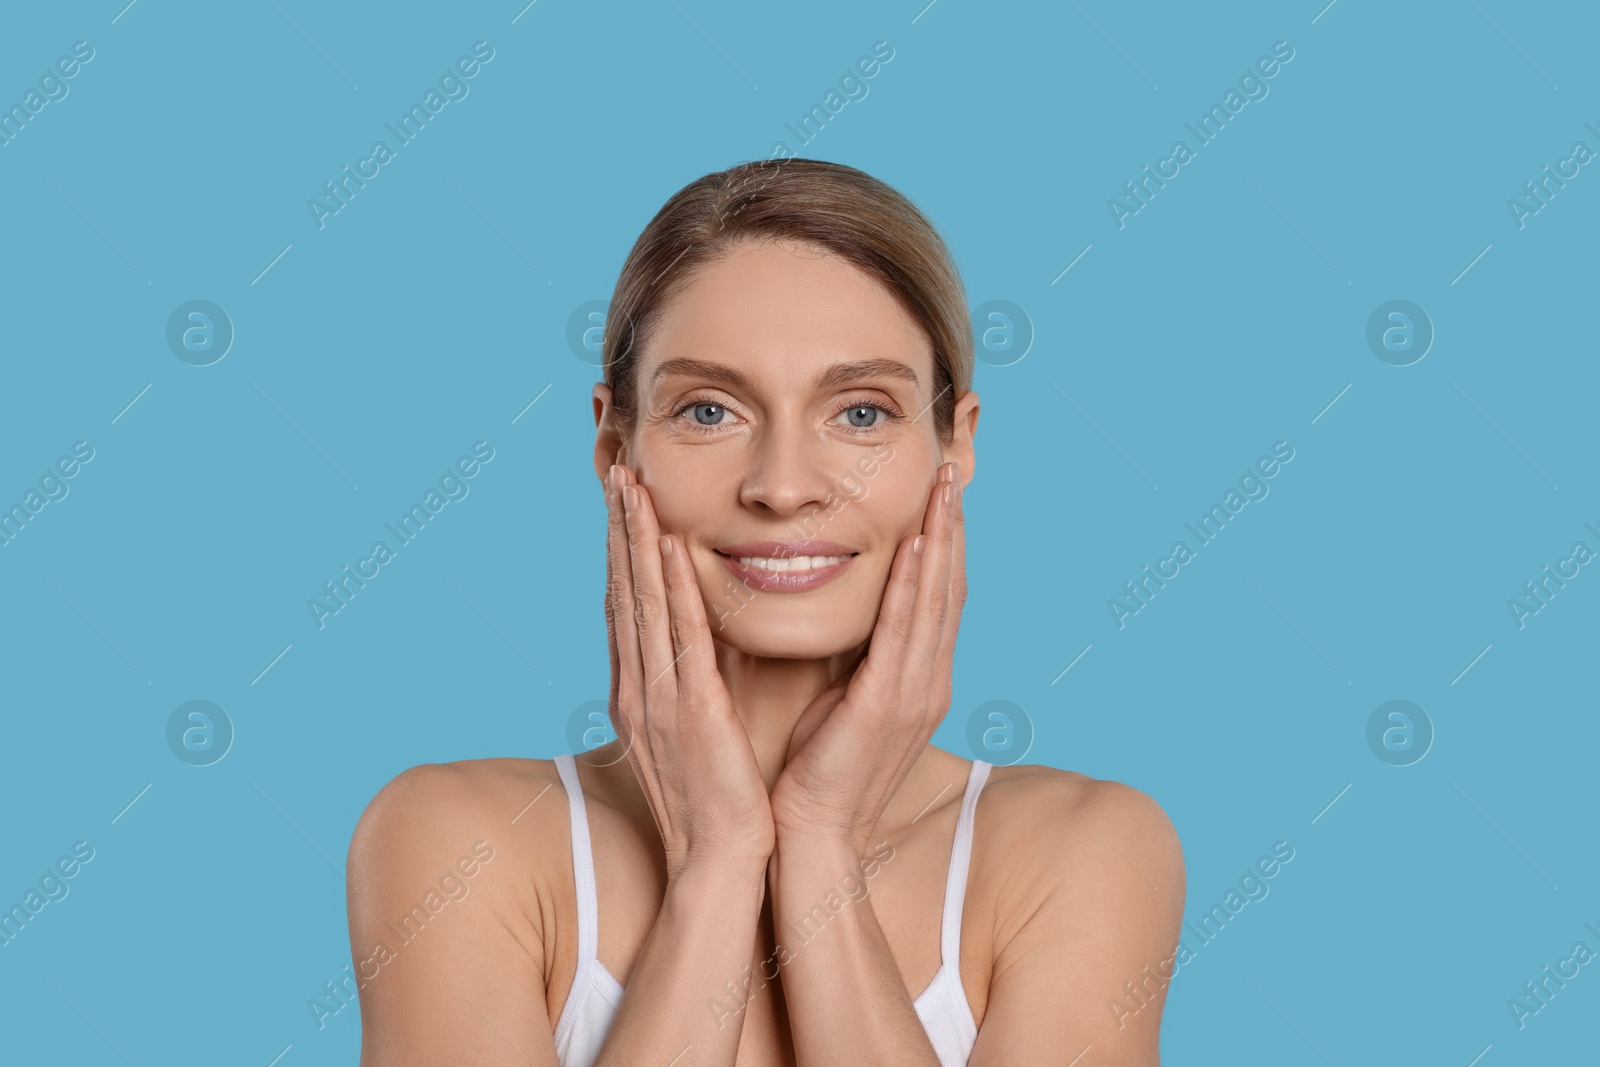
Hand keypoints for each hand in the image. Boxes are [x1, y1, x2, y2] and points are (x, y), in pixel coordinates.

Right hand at [603, 463, 774, 880]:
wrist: (717, 861)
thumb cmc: (713, 804)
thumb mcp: (688, 736)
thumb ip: (682, 691)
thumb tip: (689, 655)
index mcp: (637, 693)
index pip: (624, 608)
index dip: (619, 552)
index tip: (620, 504)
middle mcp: (637, 687)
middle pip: (622, 592)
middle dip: (618, 529)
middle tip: (615, 471)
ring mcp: (657, 696)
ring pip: (642, 601)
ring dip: (634, 539)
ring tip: (630, 486)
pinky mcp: (690, 708)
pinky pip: (680, 634)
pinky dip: (670, 586)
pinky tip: (667, 544)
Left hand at [768, 461, 966, 855]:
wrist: (812, 836)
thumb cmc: (816, 771)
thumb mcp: (844, 699)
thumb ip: (858, 657)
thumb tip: (850, 615)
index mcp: (918, 680)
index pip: (938, 596)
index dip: (943, 543)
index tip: (939, 495)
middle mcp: (929, 680)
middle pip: (949, 587)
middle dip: (951, 526)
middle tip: (951, 470)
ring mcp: (916, 693)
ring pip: (937, 599)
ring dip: (941, 539)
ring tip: (942, 488)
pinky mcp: (890, 704)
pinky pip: (905, 631)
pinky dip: (914, 583)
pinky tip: (917, 545)